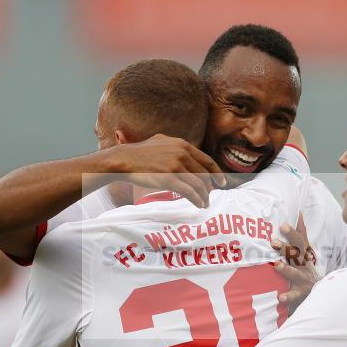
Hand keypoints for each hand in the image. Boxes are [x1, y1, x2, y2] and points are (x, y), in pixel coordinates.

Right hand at [109, 134, 226, 207]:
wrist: (124, 160)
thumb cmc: (140, 153)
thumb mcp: (162, 141)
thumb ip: (176, 147)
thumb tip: (187, 152)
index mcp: (182, 145)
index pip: (207, 160)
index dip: (217, 173)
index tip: (222, 182)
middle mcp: (182, 154)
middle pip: (204, 174)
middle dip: (210, 187)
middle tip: (210, 196)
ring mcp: (176, 166)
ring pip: (198, 184)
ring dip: (204, 196)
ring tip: (205, 203)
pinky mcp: (169, 178)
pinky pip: (189, 192)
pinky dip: (196, 199)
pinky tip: (199, 204)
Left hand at [272, 214, 319, 312]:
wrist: (321, 291)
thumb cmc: (307, 267)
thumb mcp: (305, 250)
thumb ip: (301, 233)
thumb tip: (298, 213)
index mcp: (304, 254)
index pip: (299, 242)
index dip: (292, 233)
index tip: (283, 225)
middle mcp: (304, 265)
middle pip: (296, 255)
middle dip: (285, 248)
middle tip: (273, 241)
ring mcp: (303, 279)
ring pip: (295, 273)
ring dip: (286, 269)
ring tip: (276, 265)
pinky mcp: (300, 292)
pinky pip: (294, 295)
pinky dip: (288, 296)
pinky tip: (280, 297)